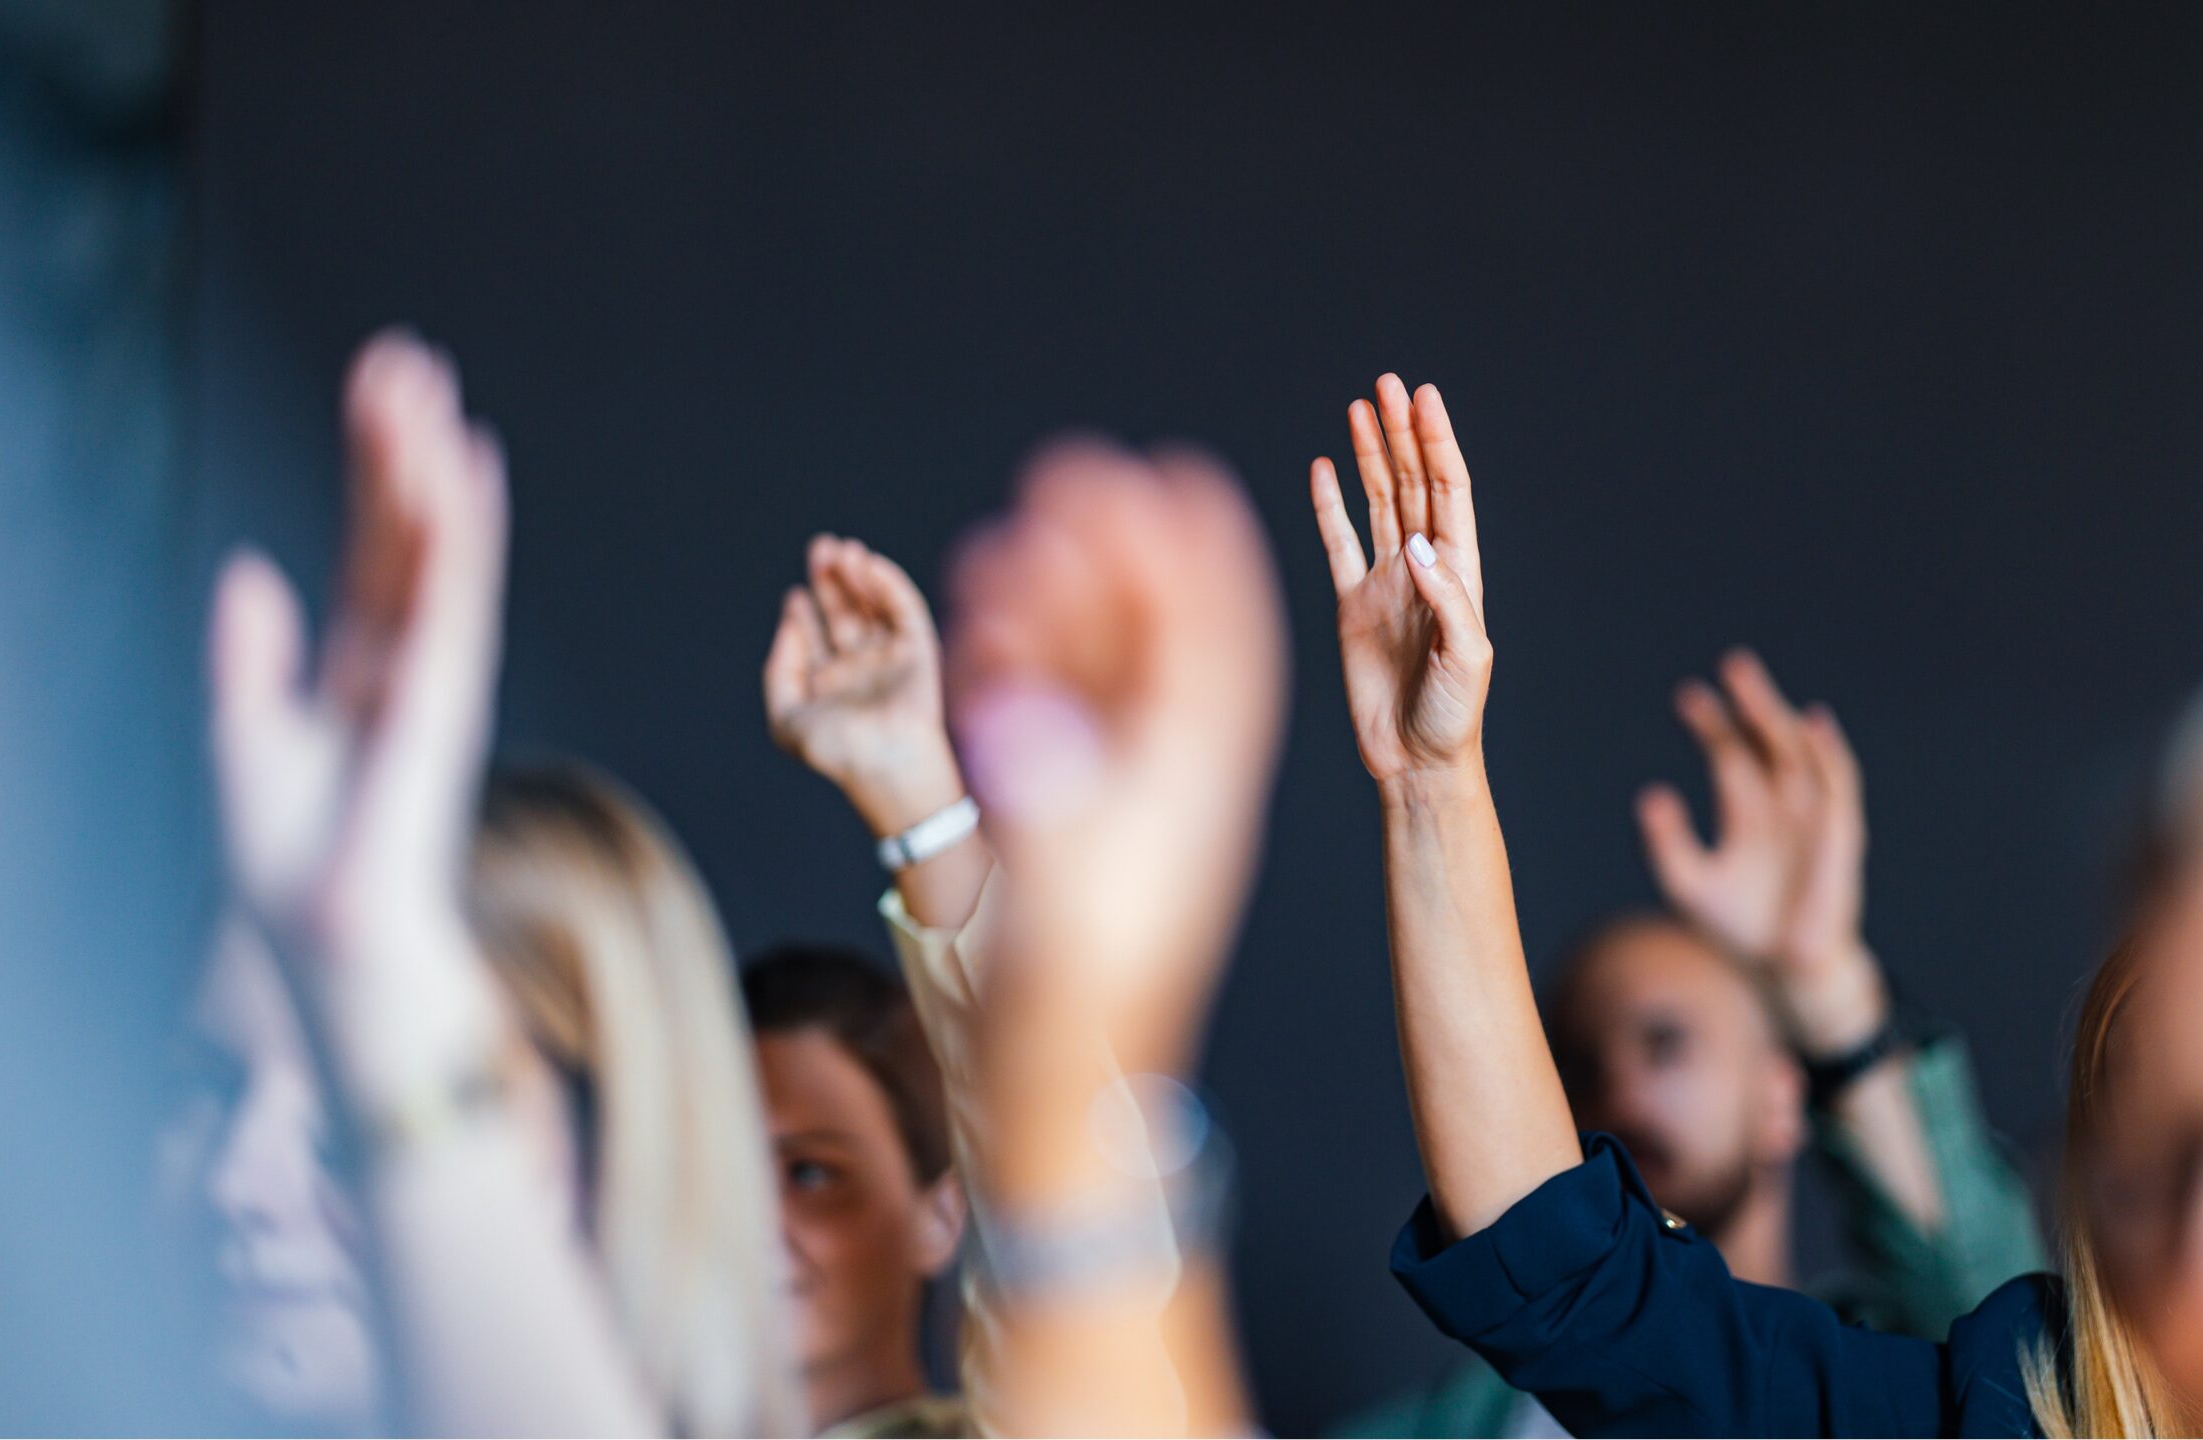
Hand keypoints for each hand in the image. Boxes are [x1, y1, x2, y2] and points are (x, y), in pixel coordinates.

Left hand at [207, 331, 510, 1089]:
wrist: (327, 940)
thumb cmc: (290, 860)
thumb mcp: (245, 736)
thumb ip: (249, 653)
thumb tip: (247, 566)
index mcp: (359, 662)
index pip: (370, 545)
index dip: (373, 467)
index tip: (383, 384)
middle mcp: (403, 657)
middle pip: (404, 531)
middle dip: (403, 444)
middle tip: (407, 355)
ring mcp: (428, 673)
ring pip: (432, 550)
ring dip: (430, 468)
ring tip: (427, 390)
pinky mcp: (435, 698)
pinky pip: (446, 597)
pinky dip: (455, 535)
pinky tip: (460, 471)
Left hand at [763, 534, 963, 835]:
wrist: (884, 764)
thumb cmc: (835, 751)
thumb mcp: (786, 718)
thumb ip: (779, 671)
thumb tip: (789, 625)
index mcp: (830, 687)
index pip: (817, 638)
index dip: (805, 612)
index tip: (794, 596)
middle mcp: (860, 670)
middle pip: (845, 614)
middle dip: (831, 581)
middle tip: (820, 547)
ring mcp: (890, 659)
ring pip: (873, 607)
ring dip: (859, 576)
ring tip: (842, 550)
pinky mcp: (918, 651)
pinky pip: (904, 610)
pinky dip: (888, 584)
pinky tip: (868, 565)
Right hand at [945, 440, 1287, 1069]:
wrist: (1058, 1091)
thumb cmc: (1077, 1009)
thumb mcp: (1068, 904)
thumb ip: (1048, 802)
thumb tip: (1020, 716)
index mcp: (1197, 794)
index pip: (1215, 653)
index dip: (1201, 560)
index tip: (1181, 479)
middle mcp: (1168, 783)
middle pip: (1154, 643)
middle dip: (1117, 556)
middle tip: (1073, 475)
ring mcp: (1117, 797)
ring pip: (1099, 676)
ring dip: (1061, 602)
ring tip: (1013, 538)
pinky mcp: (1069, 819)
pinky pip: (1055, 720)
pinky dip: (1025, 666)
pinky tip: (988, 623)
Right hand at [1309, 375, 1491, 782]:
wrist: (1415, 763)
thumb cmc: (1454, 717)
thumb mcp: (1467, 659)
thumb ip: (1446, 599)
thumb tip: (1415, 545)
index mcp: (1457, 573)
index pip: (1448, 492)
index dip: (1437, 442)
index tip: (1423, 398)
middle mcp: (1421, 568)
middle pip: (1412, 484)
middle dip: (1402, 432)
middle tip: (1387, 383)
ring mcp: (1384, 584)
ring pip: (1376, 503)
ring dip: (1371, 455)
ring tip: (1360, 407)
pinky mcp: (1350, 606)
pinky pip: (1337, 544)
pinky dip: (1329, 507)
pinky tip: (1324, 469)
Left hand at [1634, 650, 1881, 1051]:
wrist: (1782, 970)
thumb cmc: (1736, 927)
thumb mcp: (1688, 882)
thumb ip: (1668, 841)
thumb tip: (1650, 794)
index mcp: (1745, 809)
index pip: (1729, 752)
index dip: (1712, 722)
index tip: (1689, 694)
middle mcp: (1781, 804)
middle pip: (1766, 740)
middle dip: (1751, 702)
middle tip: (1733, 662)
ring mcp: (1811, 816)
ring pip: (1799, 752)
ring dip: (1781, 717)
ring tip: (1756, 685)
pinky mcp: (1837, 834)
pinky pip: (1837, 786)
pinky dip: (1828, 753)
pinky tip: (1811, 724)